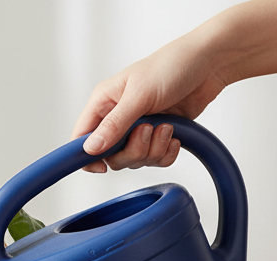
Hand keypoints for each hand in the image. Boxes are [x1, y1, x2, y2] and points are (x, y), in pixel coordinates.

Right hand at [72, 36, 226, 172]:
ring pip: (132, 160)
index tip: (102, 165)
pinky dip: (165, 153)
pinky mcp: (156, 137)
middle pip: (110, 156)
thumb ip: (114, 124)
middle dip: (132, 150)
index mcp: (104, 103)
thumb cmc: (173, 65)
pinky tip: (174, 136)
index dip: (86, 156)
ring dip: (152, 150)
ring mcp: (137, 129)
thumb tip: (90, 148)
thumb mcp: (139, 94)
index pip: (81, 138)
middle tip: (148, 131)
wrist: (212, 63)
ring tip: (166, 127)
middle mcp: (117, 118)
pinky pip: (153, 160)